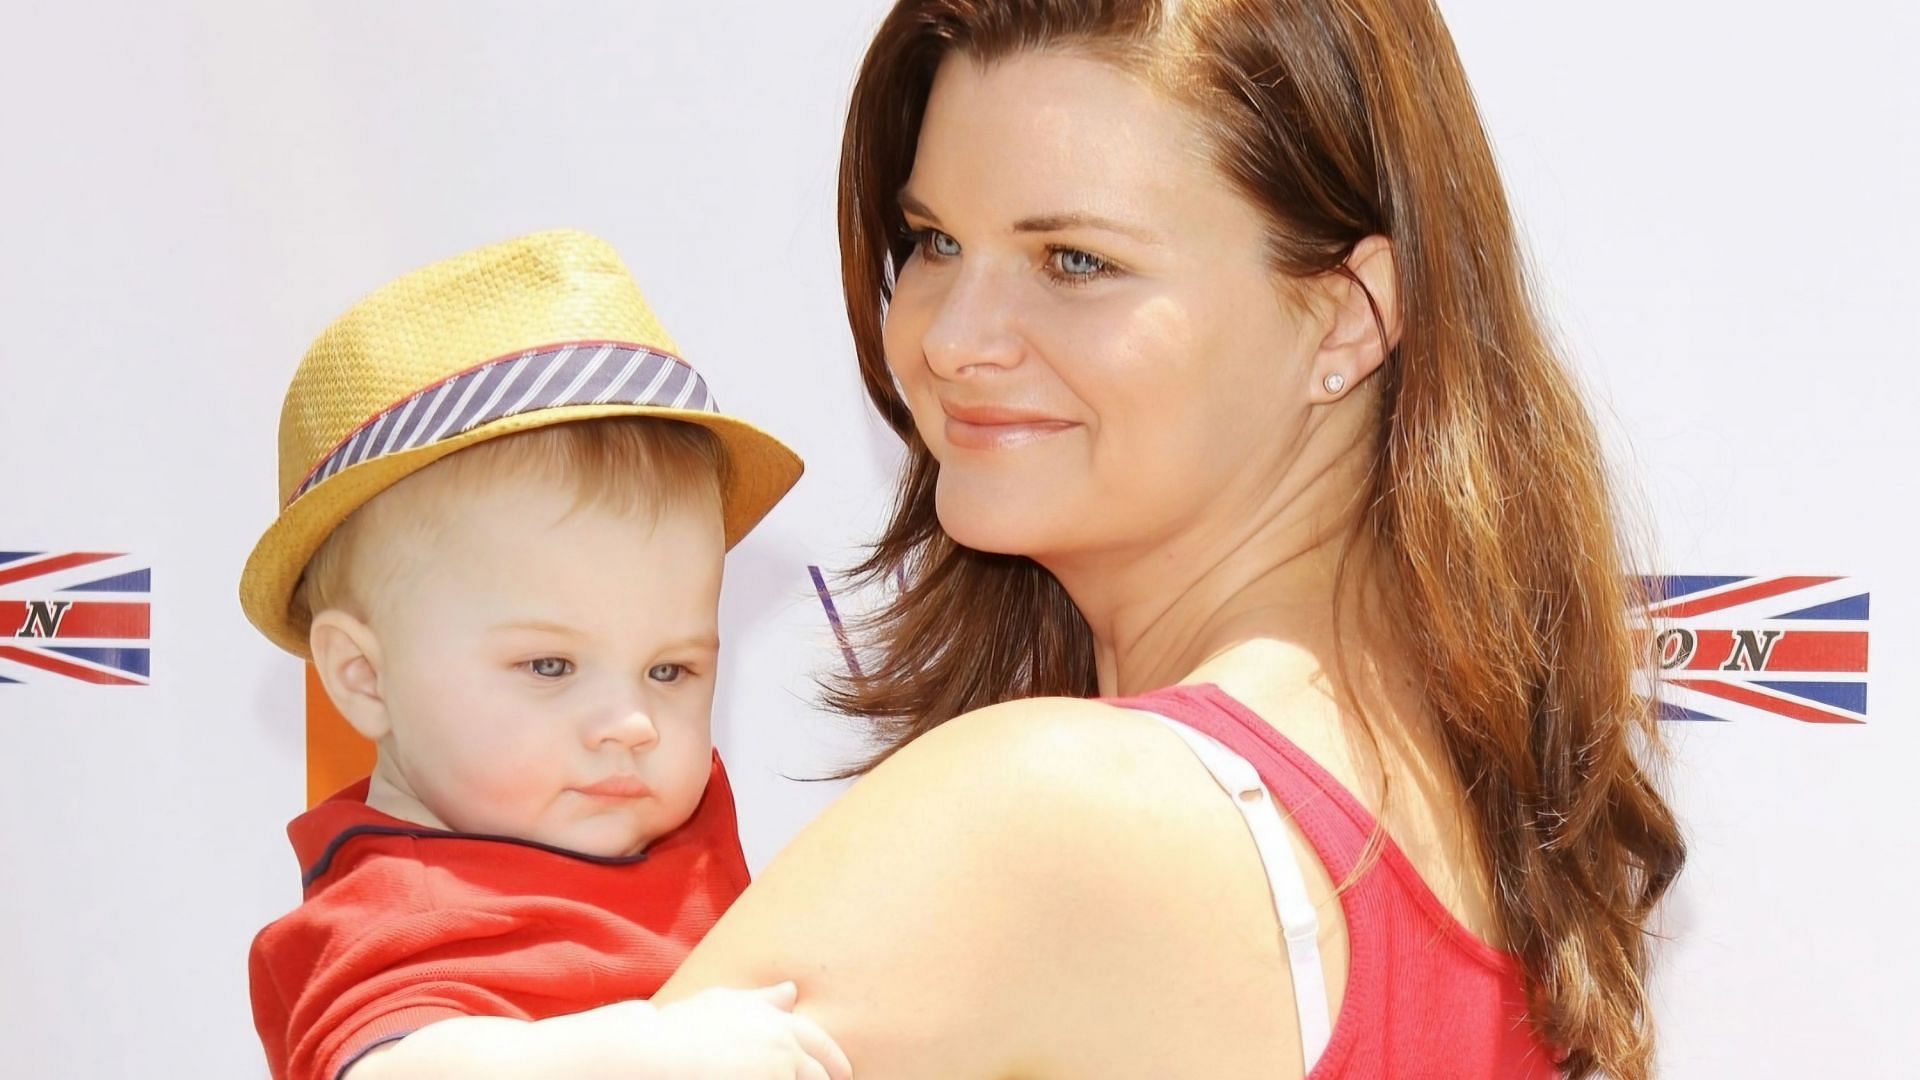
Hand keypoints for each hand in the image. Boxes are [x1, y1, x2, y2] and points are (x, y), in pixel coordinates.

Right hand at [603, 982, 852, 1079]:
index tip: (843, 1075)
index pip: (821, 1044)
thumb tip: (792, 991)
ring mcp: (774, 1074)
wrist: (651, 1052)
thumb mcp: (724, 1003)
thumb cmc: (681, 1027)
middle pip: (820, 1075)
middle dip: (826, 1079)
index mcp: (778, 1023)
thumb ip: (763, 1000)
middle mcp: (782, 1049)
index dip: (834, 1062)